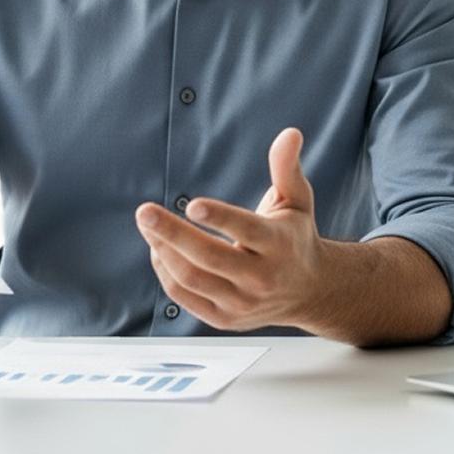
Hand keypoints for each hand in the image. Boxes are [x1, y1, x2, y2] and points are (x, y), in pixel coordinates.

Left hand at [135, 126, 325, 331]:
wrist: (308, 291)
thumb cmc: (295, 237)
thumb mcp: (298, 200)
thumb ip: (287, 168)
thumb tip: (290, 133)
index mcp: (279, 245)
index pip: (246, 231)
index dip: (220, 218)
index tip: (193, 205)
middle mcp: (261, 278)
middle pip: (209, 257)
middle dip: (172, 233)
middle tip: (144, 212)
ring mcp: (242, 303)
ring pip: (193, 279)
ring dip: (164, 251)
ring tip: (147, 225)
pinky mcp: (225, 319)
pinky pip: (186, 297)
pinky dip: (166, 273)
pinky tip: (158, 250)